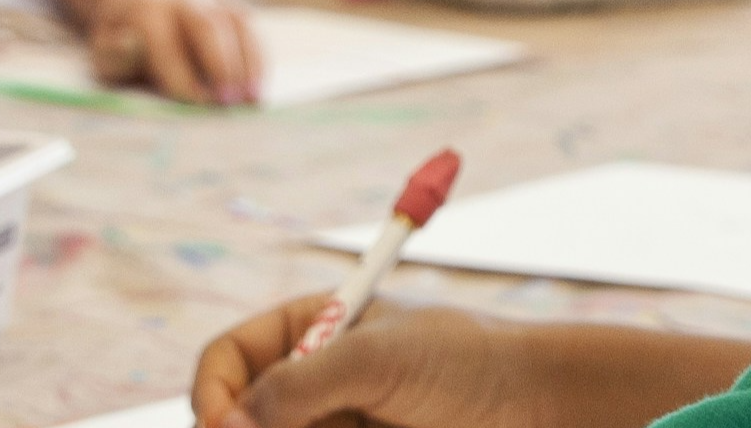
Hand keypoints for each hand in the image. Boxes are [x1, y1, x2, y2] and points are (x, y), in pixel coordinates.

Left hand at [88, 0, 259, 105]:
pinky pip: (252, 30)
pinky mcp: (234, 9)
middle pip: (208, 27)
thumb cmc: (127, 33)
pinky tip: (260, 89)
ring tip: (253, 99)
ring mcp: (213, 2)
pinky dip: (260, 59)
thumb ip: (114, 55)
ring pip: (238, 26)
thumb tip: (131, 46)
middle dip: (220, 64)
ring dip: (249, 63)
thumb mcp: (105, 45)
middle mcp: (184, 3)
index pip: (165, 45)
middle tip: (227, 102)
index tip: (194, 103)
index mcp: (147, 13)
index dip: (180, 75)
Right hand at [192, 294, 541, 427]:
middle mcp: (309, 385)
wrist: (537, 407)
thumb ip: (300, 385)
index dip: (213, 397)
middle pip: (237, 421)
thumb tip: (228, 424)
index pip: (226, 361)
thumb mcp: (378, 358)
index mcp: (305, 332)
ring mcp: (332, 427)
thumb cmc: (465, 362)